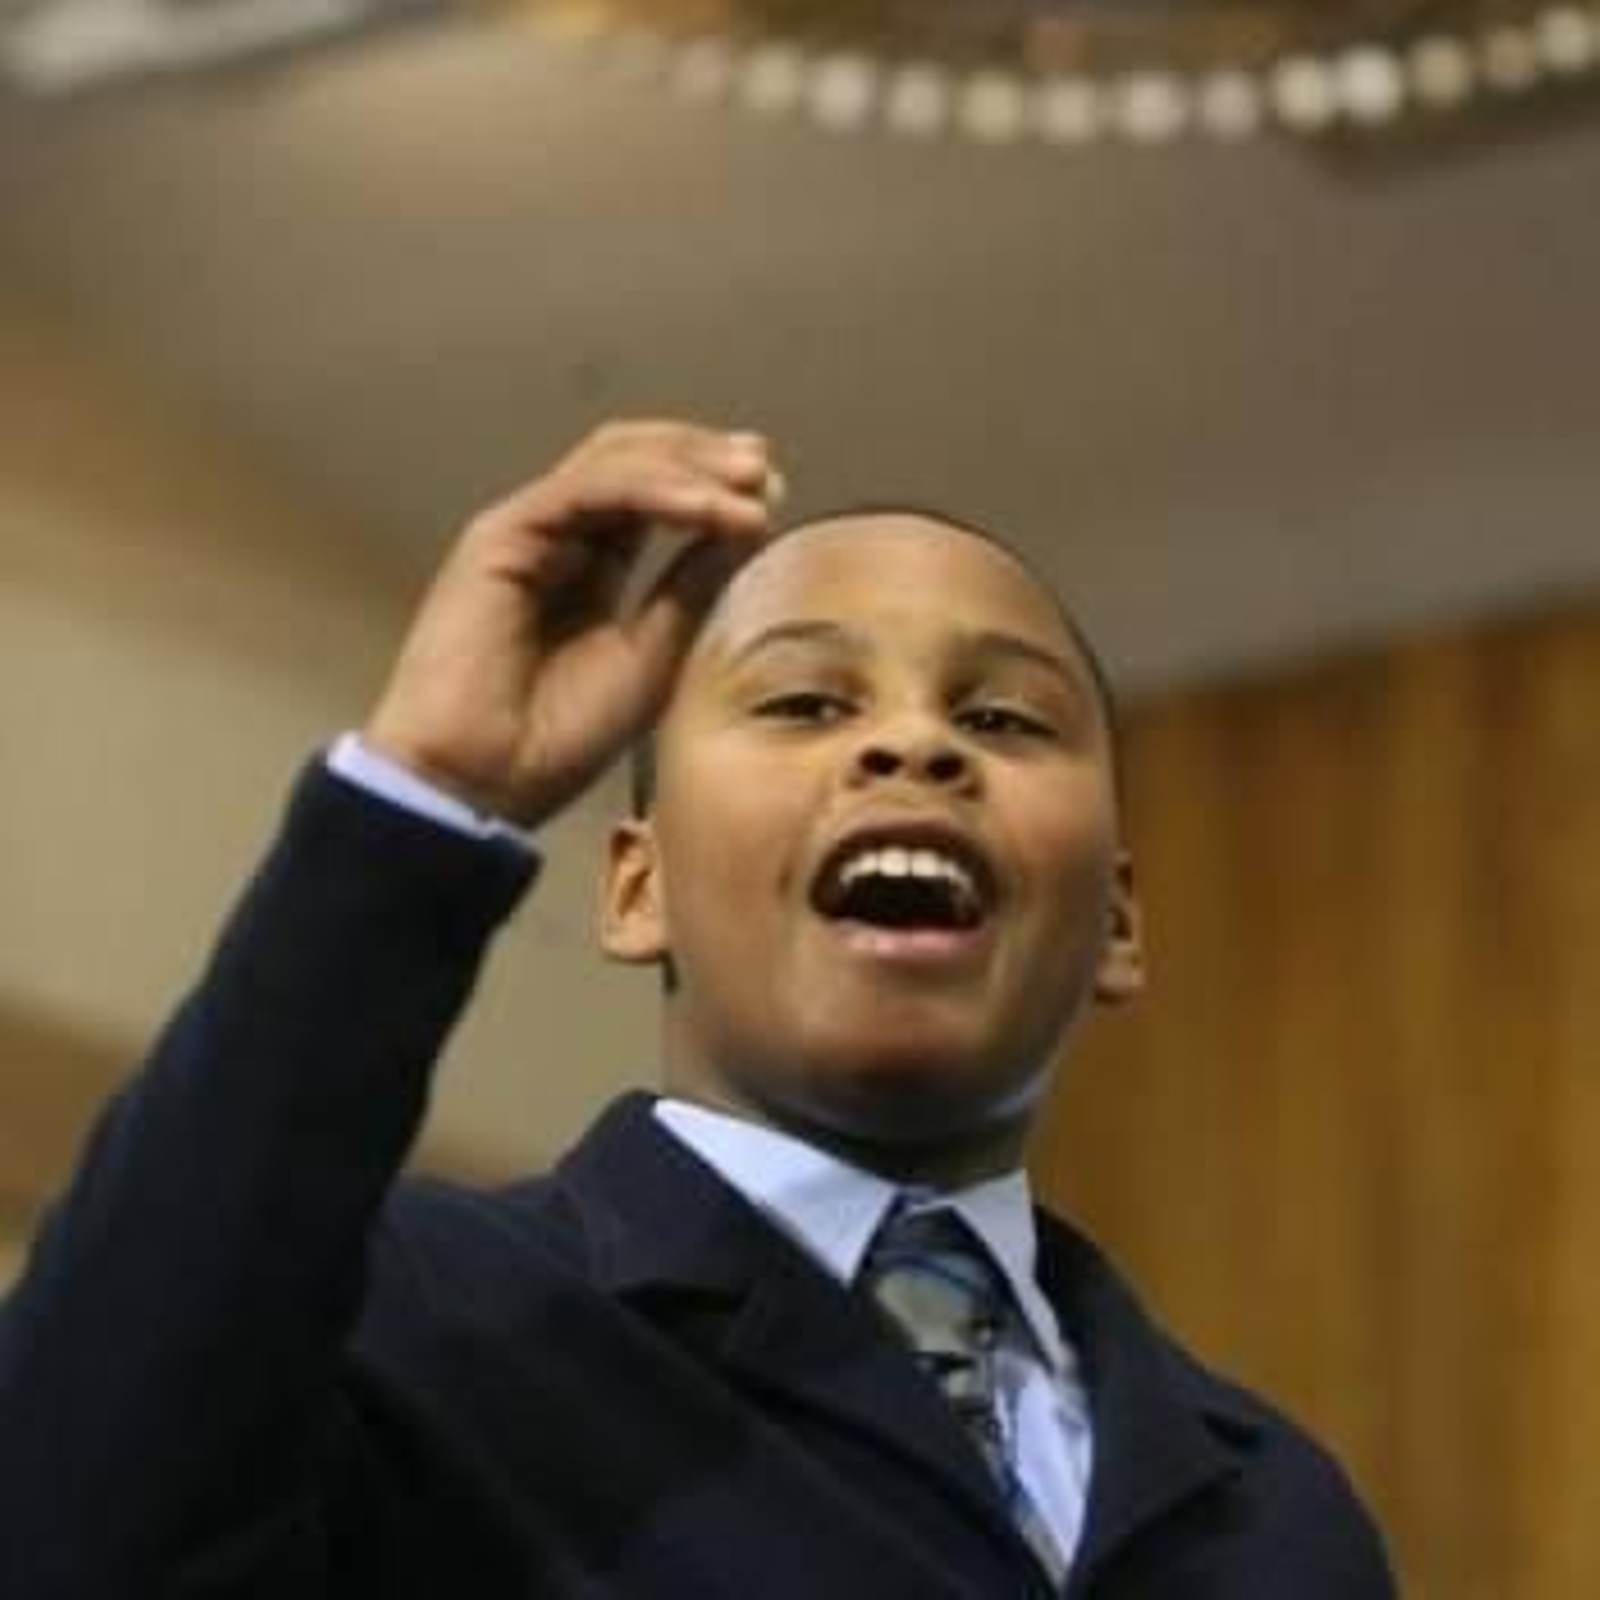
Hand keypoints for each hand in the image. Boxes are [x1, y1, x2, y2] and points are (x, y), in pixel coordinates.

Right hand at [364, 420, 779, 828]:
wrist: (479, 783)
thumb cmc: (555, 738)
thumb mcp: (652, 655)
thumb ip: (690, 587)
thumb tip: (749, 526)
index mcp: (591, 569)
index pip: (653, 498)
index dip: (712, 486)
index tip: (773, 493)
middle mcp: (558, 539)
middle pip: (634, 461)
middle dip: (704, 456)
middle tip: (764, 469)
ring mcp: (528, 532)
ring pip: (613, 463)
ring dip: (688, 466)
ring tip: (749, 485)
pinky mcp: (501, 535)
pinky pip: (586, 491)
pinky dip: (651, 490)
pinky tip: (703, 507)